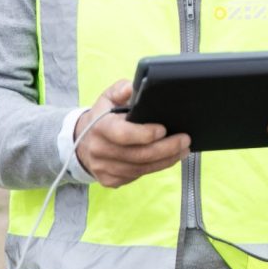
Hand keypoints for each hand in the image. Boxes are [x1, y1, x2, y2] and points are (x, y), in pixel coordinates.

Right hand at [74, 80, 190, 187]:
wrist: (82, 141)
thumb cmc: (103, 116)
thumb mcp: (108, 97)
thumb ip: (121, 89)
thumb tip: (133, 88)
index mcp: (99, 127)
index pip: (124, 134)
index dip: (146, 134)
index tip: (164, 129)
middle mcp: (99, 150)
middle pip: (138, 155)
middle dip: (167, 148)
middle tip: (185, 140)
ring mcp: (103, 168)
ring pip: (141, 169)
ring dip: (166, 160)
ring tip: (183, 149)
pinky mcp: (109, 180)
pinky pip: (137, 176)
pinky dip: (156, 168)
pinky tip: (169, 159)